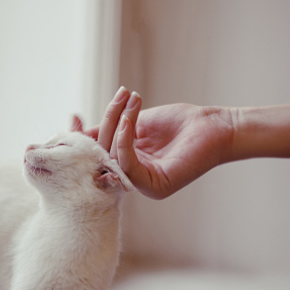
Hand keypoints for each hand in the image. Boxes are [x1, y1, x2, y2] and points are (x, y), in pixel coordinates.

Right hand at [81, 87, 235, 198]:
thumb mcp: (136, 123)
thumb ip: (110, 130)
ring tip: (126, 104)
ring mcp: (145, 186)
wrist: (216, 126)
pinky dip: (124, 143)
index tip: (73, 118)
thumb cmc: (182, 123)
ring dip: (117, 128)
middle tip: (110, 102)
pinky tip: (127, 123)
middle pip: (103, 156)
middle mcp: (134, 179)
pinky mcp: (156, 187)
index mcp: (129, 166)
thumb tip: (80, 132)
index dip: (83, 139)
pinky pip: (129, 166)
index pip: (97, 155)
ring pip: (114, 159)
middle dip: (102, 127)